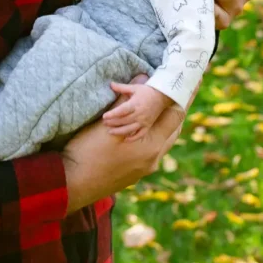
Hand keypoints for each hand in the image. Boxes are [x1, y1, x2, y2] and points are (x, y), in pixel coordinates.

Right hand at [62, 84, 183, 212]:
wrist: (71, 184)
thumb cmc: (87, 151)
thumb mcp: (107, 122)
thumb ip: (126, 100)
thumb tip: (142, 77)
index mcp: (151, 144)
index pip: (175, 115)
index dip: (182, 96)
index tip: (191, 83)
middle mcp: (154, 158)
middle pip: (173, 128)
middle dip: (174, 110)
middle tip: (176, 92)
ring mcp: (145, 168)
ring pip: (164, 140)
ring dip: (164, 124)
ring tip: (161, 107)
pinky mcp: (136, 174)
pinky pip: (153, 150)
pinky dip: (153, 136)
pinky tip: (145, 127)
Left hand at [103, 83, 169, 138]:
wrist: (162, 96)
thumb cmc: (147, 91)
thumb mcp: (134, 88)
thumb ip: (122, 87)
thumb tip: (111, 84)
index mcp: (135, 104)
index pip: (122, 110)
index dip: (113, 114)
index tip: (104, 116)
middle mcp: (139, 114)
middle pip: (124, 120)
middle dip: (113, 122)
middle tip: (104, 123)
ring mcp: (144, 121)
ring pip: (130, 129)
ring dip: (119, 131)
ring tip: (110, 132)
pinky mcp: (147, 126)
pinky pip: (140, 134)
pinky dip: (133, 138)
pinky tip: (125, 139)